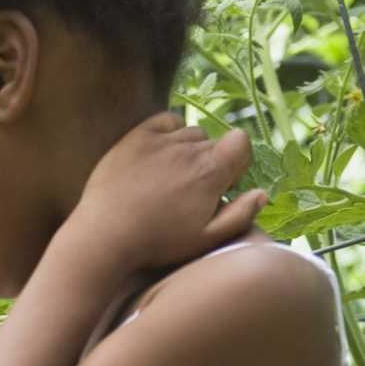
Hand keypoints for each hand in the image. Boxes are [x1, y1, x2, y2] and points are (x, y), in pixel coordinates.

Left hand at [72, 112, 266, 277]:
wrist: (104, 237)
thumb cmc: (157, 244)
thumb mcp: (204, 239)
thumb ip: (239, 216)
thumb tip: (263, 194)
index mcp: (210, 171)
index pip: (241, 141)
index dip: (237, 161)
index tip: (223, 184)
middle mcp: (188, 149)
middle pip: (213, 142)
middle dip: (210, 162)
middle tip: (190, 192)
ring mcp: (160, 141)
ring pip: (189, 133)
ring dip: (188, 150)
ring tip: (171, 179)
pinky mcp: (135, 138)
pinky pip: (165, 122)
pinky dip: (168, 133)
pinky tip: (161, 156)